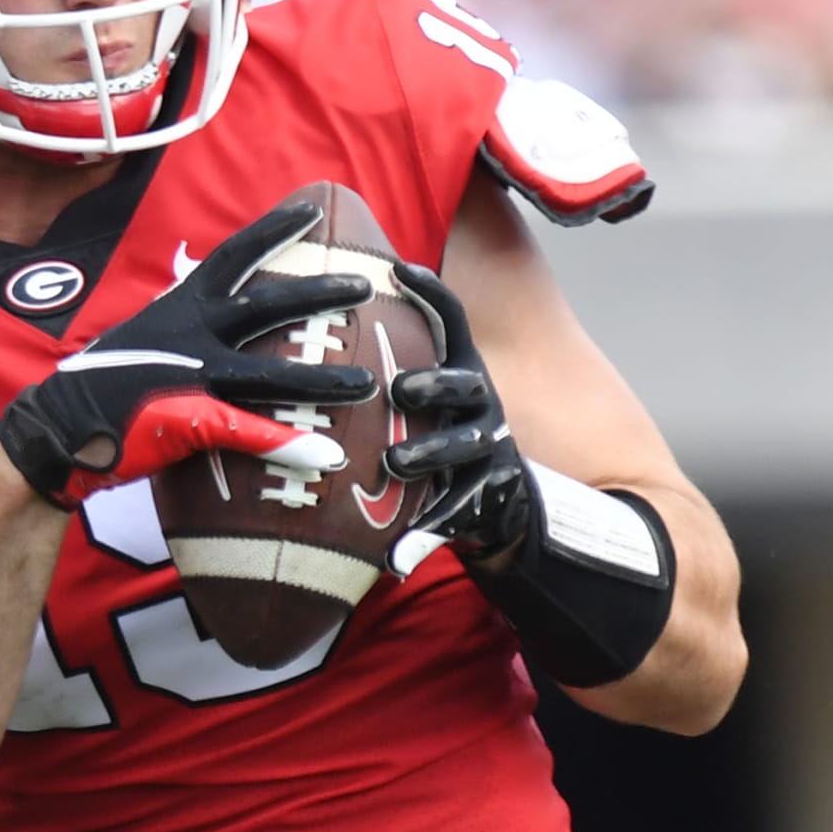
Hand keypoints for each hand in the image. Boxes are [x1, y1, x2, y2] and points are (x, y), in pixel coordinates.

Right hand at [0, 202, 376, 508]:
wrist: (57, 429)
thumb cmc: (108, 388)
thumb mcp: (150, 343)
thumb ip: (191, 331)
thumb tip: (225, 324)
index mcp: (180, 309)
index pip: (232, 257)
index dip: (272, 231)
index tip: (311, 209)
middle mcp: (188, 334)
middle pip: (264, 305)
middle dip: (316, 292)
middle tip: (365, 285)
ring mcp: (189, 379)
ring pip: (268, 374)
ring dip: (319, 379)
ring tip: (367, 384)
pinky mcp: (188, 424)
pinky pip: (245, 434)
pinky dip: (285, 445)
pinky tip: (325, 454)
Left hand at [384, 262, 531, 575]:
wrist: (501, 505)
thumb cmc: (443, 435)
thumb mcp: (431, 393)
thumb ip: (397, 354)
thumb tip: (331, 302)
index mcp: (464, 373)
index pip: (453, 324)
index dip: (432, 294)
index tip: (399, 270)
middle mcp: (481, 407)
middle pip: (463, 385)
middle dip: (433, 383)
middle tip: (398, 387)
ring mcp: (486, 454)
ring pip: (458, 451)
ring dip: (426, 455)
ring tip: (395, 462)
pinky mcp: (483, 502)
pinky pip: (449, 520)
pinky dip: (420, 540)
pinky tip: (392, 561)